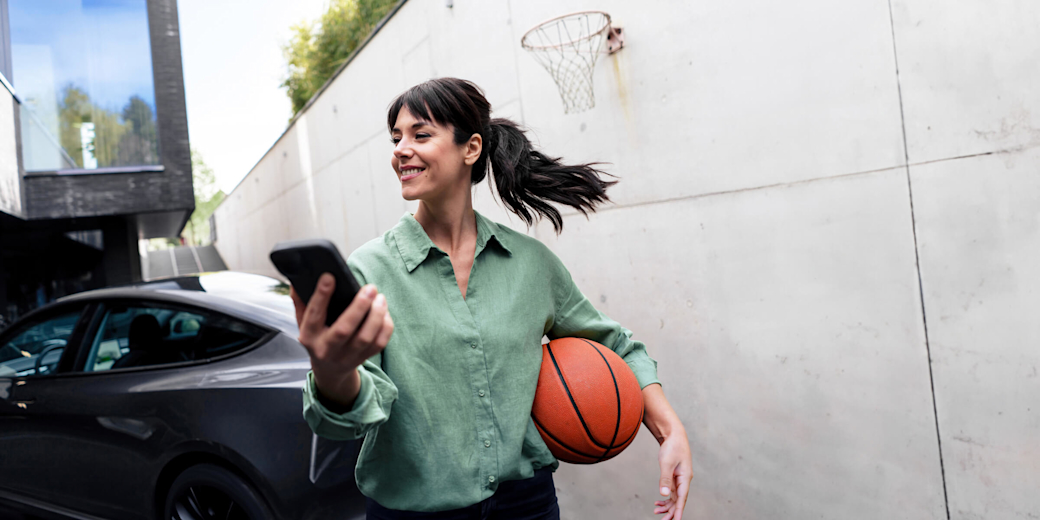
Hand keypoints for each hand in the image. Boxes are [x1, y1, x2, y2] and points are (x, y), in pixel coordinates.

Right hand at [290, 273, 393, 408]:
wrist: (329, 369)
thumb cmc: (317, 338)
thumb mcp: (303, 322)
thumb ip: (301, 301)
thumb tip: (298, 281)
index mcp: (309, 336)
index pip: (314, 315)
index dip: (321, 296)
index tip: (330, 277)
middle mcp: (326, 349)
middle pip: (344, 330)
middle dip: (359, 306)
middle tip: (370, 288)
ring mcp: (345, 357)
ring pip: (365, 338)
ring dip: (376, 315)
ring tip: (380, 297)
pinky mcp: (362, 359)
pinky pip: (379, 344)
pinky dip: (385, 327)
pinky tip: (384, 312)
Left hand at [653, 427, 691, 519]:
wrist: (674, 435)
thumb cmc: (672, 447)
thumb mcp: (666, 462)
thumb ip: (665, 479)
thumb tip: (664, 494)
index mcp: (685, 477)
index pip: (682, 498)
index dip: (679, 510)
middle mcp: (684, 480)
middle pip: (679, 500)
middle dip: (672, 511)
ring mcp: (680, 479)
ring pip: (675, 497)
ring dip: (667, 506)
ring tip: (656, 512)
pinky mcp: (674, 476)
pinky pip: (672, 491)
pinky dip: (666, 498)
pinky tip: (658, 503)